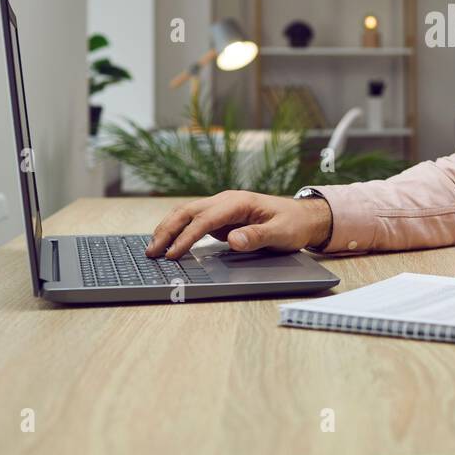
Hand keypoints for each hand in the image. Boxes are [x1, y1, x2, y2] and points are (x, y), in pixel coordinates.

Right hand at [146, 190, 331, 259]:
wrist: (302, 217)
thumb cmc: (293, 223)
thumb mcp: (281, 233)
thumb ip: (258, 236)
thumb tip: (234, 240)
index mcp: (238, 202)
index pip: (205, 219)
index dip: (187, 237)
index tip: (174, 254)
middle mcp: (226, 200)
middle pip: (188, 212)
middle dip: (167, 230)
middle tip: (152, 252)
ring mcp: (221, 208)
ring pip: (186, 214)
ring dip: (168, 229)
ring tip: (153, 248)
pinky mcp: (220, 217)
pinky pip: (194, 221)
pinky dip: (178, 230)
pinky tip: (168, 243)